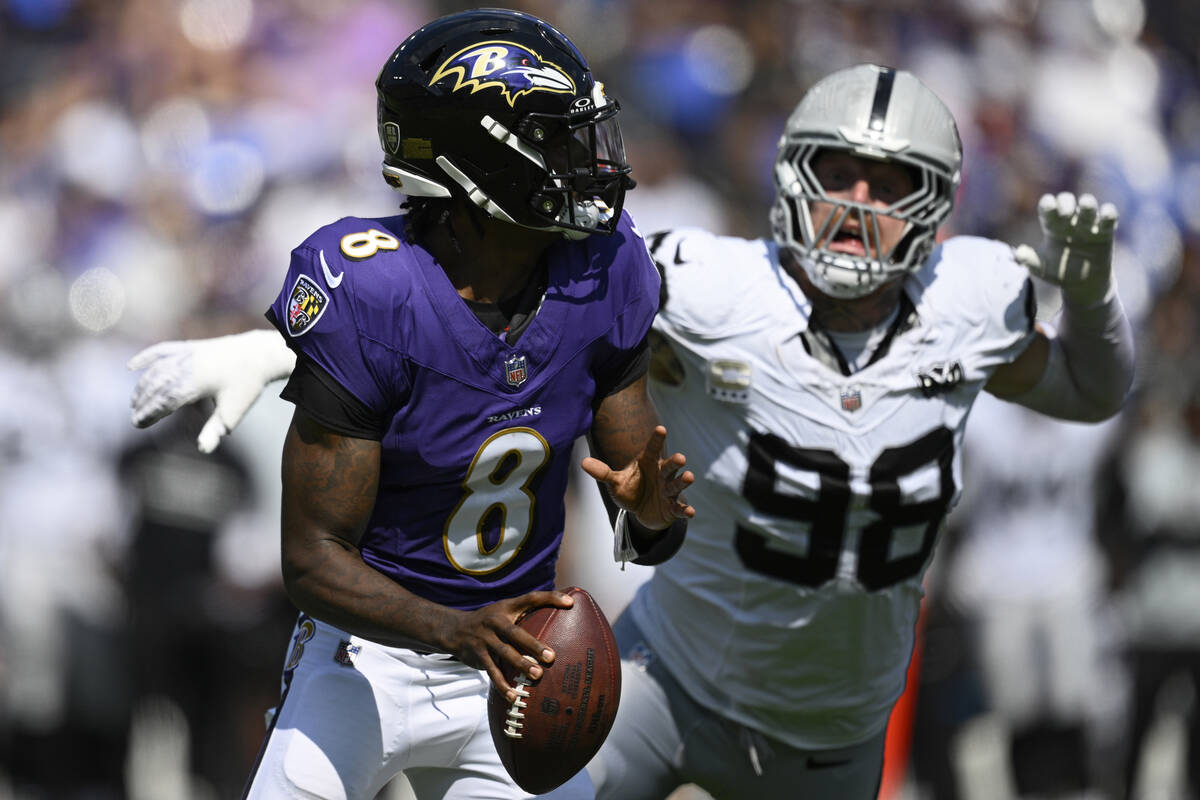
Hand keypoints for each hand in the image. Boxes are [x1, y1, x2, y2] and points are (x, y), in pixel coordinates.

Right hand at [127, 329, 295, 452]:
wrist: (261, 355)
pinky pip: (162, 350)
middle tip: (135, 418)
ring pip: (157, 369)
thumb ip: (215, 430)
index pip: (166, 399)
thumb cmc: (247, 386)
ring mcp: (188, 353)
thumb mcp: (233, 412)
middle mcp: (190, 365)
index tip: (139, 424)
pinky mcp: (190, 345)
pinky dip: (145, 357)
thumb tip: (202, 450)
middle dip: (143, 402)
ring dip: (143, 386)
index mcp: (199, 382)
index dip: (150, 412)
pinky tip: (131, 367)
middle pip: (158, 385)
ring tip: (136, 402)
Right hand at [444, 590, 574, 700]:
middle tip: (551, 657)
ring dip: (521, 665)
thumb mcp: (505, 611)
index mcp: (507, 608)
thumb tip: (558, 616)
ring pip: (504, 654)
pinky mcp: (479, 656)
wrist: (455, 630)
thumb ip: (526, 613)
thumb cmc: (490, 621)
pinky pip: (492, 672)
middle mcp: (495, 622)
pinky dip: (502, 685)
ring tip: (538, 675)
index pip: (531, 599)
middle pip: (515, 633)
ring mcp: (485, 639)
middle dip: (533, 645)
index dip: (550, 598)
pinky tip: (513, 696)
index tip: (570, 602)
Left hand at [580, 425, 694, 529]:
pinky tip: (690, 511)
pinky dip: (685, 510)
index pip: (653, 449)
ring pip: (677, 484)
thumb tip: (583, 462)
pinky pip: (679, 507)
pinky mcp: (672, 507)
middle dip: (675, 462)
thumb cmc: (631, 490)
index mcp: (649, 463)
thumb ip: (603, 473)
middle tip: (680, 458)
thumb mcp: (615, 482)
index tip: (660, 429)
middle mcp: (661, 474)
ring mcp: (668, 490)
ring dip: (683, 481)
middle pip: (669, 466)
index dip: (656, 440)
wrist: (642, 511)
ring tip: (689, 476)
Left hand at [1014, 192, 1118, 305]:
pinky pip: (1109, 217)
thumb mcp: (1042, 268)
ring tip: (1085, 206)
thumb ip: (1029, 260)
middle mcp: (1069, 221)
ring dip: (1087, 203)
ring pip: (1088, 205)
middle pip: (1067, 200)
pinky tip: (1105, 215)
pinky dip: (1108, 213)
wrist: (1082, 283)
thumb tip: (1017, 254)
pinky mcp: (1105, 232)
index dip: (1048, 204)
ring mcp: (1087, 224)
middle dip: (1066, 202)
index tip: (1048, 207)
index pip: (1048, 207)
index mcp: (1051, 225)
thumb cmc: (1058, 272)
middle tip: (1065, 214)